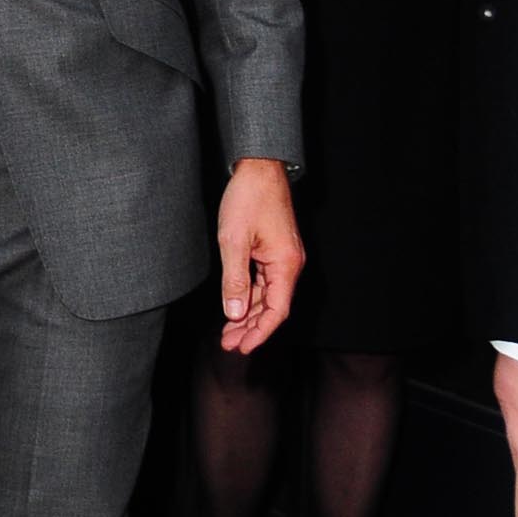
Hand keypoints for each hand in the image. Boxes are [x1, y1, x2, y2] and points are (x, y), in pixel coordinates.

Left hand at [216, 159, 303, 355]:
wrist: (259, 168)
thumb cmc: (248, 199)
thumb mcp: (233, 241)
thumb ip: (234, 280)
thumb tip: (233, 314)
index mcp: (285, 265)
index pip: (276, 311)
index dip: (259, 333)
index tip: (242, 349)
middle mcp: (289, 265)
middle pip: (272, 307)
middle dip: (250, 329)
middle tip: (228, 345)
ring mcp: (283, 258)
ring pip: (266, 296)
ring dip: (247, 315)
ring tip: (227, 333)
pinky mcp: (274, 252)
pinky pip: (263, 283)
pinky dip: (249, 297)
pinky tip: (234, 308)